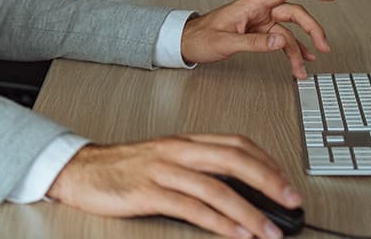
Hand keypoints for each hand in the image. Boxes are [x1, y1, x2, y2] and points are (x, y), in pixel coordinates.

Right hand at [47, 135, 300, 238]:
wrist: (78, 170)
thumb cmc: (121, 169)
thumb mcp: (163, 160)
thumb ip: (196, 170)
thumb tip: (237, 190)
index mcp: (183, 142)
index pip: (236, 143)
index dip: (267, 162)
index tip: (287, 182)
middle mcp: (177, 151)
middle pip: (234, 159)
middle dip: (269, 181)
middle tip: (291, 201)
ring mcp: (162, 171)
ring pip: (216, 188)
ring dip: (248, 211)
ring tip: (267, 230)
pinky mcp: (148, 192)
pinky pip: (191, 208)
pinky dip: (218, 222)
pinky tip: (234, 233)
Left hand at [181, 0, 336, 78]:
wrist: (186, 43)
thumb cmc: (200, 37)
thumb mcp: (225, 42)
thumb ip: (253, 42)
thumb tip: (279, 42)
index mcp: (251, 5)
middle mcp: (258, 11)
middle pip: (294, 14)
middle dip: (312, 29)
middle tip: (323, 45)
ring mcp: (259, 22)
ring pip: (288, 32)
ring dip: (299, 48)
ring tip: (305, 66)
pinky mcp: (257, 33)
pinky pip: (280, 40)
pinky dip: (290, 51)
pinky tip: (299, 60)